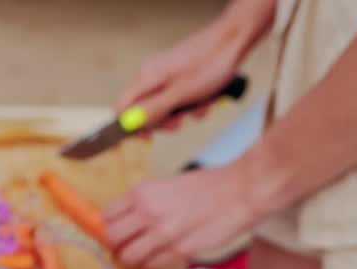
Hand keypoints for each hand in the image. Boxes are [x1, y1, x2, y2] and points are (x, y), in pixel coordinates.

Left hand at [103, 163, 267, 268]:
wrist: (240, 190)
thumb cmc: (208, 185)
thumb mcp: (167, 185)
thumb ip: (146, 202)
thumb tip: (127, 221)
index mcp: (143, 192)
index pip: (107, 216)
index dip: (109, 226)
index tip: (117, 231)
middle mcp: (148, 212)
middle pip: (111, 238)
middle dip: (115, 246)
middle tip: (125, 247)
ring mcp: (163, 233)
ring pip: (128, 257)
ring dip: (131, 260)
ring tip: (140, 257)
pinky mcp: (179, 249)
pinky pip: (152, 266)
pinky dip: (151, 267)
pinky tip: (159, 260)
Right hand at [117, 17, 255, 130]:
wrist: (233, 41)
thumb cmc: (209, 65)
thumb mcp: (180, 94)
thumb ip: (153, 110)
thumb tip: (128, 125)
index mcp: (146, 76)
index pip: (123, 107)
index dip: (130, 126)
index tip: (147, 138)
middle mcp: (151, 74)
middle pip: (145, 108)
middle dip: (164, 120)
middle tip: (180, 123)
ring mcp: (166, 73)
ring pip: (165, 104)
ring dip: (183, 112)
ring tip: (201, 107)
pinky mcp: (180, 74)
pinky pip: (179, 96)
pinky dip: (192, 103)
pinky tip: (207, 99)